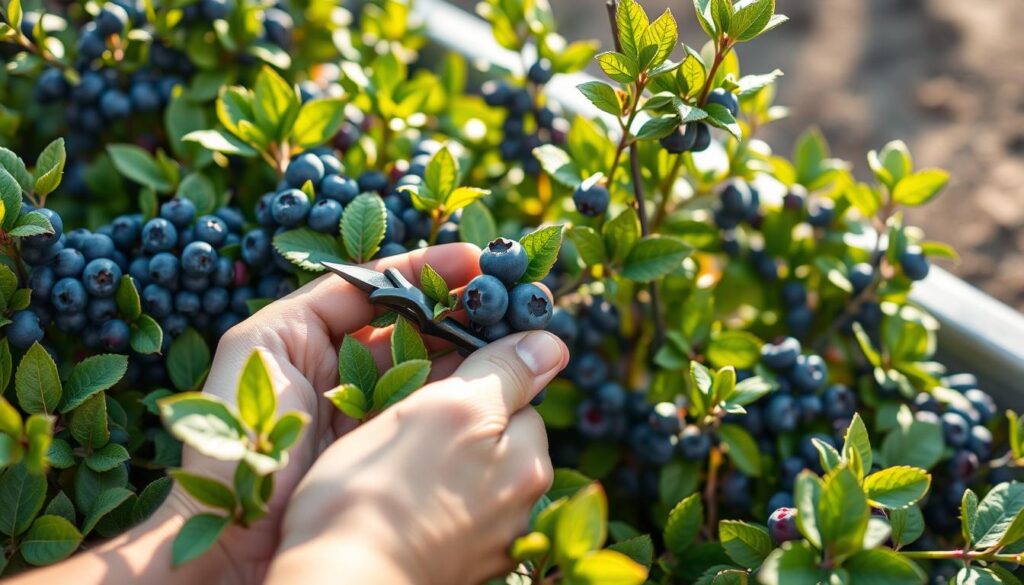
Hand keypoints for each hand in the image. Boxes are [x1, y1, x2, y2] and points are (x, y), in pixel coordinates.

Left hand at [163, 243, 486, 582]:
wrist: (233, 531)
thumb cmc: (232, 430)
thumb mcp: (263, 342)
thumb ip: (321, 301)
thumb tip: (380, 275)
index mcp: (319, 340)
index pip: (384, 294)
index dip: (427, 273)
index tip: (473, 260)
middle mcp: (352, 372)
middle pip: (416, 328)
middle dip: (458, 308)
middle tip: (503, 297)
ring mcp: (374, 413)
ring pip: (431, 368)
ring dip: (468, 348)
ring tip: (508, 330)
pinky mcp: (389, 451)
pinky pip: (429, 413)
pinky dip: (458, 396)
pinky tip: (488, 378)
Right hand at [266, 329, 568, 584]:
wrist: (340, 577)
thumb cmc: (383, 489)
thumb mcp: (449, 408)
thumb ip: (505, 374)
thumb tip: (551, 345)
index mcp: (530, 467)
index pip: (519, 401)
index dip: (474, 388)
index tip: (433, 391)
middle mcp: (520, 511)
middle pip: (496, 442)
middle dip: (459, 429)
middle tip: (406, 431)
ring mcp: (487, 544)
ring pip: (469, 478)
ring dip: (440, 466)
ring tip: (392, 471)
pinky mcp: (454, 565)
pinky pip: (447, 516)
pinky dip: (427, 505)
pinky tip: (394, 506)